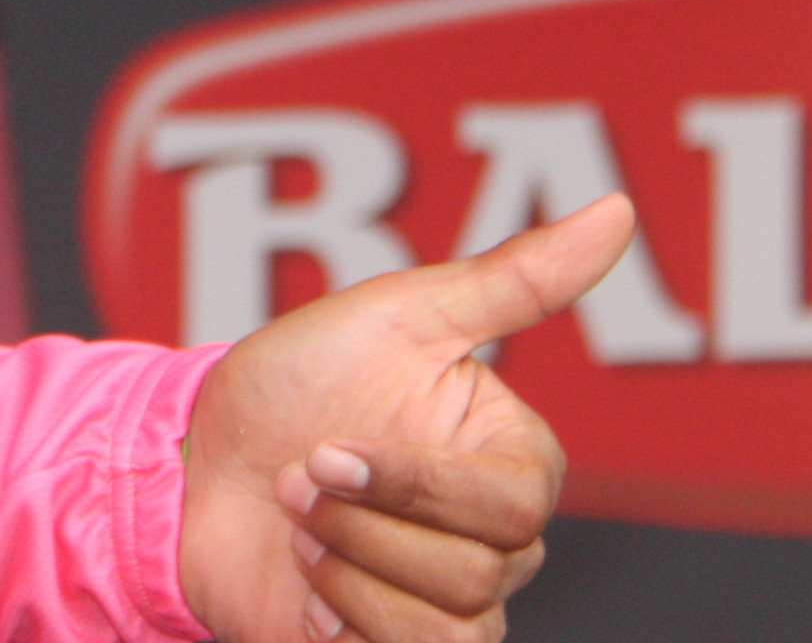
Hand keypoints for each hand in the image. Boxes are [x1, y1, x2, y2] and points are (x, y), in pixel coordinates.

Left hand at [177, 195, 633, 642]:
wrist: (193, 465)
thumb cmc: (295, 381)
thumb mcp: (398, 314)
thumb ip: (517, 279)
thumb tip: (618, 210)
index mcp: (510, 456)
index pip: (518, 501)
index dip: (418, 484)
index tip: (332, 448)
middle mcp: (494, 537)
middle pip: (483, 570)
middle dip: (365, 521)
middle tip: (299, 479)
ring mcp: (450, 602)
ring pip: (451, 622)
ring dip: (348, 568)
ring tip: (300, 526)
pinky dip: (343, 620)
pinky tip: (309, 582)